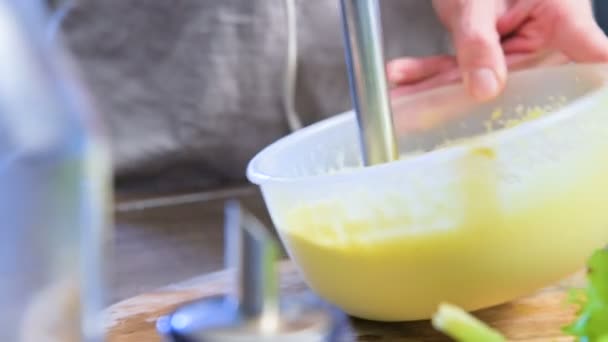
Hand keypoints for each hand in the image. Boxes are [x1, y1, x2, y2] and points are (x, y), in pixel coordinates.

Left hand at [387, 0, 607, 100]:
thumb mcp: (477, 1)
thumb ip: (480, 42)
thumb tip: (485, 89)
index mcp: (560, 19)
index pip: (584, 56)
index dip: (578, 93)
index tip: (569, 120)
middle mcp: (538, 42)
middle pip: (514, 87)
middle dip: (468, 106)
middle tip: (433, 123)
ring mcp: (509, 52)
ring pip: (473, 82)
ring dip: (431, 91)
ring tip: (400, 102)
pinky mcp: (482, 56)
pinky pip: (454, 70)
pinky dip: (423, 73)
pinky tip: (399, 76)